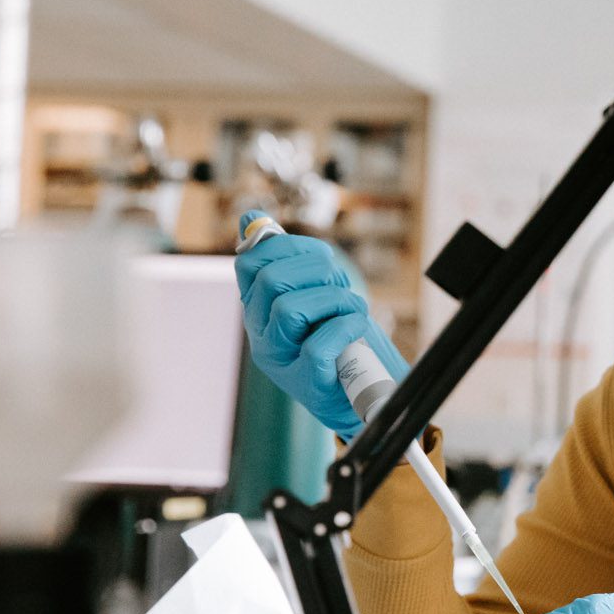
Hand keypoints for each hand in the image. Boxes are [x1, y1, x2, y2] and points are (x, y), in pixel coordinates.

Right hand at [234, 212, 407, 436]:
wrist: (364, 394)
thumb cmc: (340, 339)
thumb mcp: (313, 294)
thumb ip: (285, 259)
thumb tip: (251, 219)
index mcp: (258, 308)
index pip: (249, 262)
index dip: (289, 247)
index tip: (320, 260)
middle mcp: (261, 334)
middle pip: (271, 280)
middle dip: (316, 271)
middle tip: (339, 286)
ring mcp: (281, 360)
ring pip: (291, 309)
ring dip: (335, 299)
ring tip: (353, 310)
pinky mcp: (308, 382)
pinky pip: (318, 345)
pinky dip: (346, 327)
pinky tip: (357, 327)